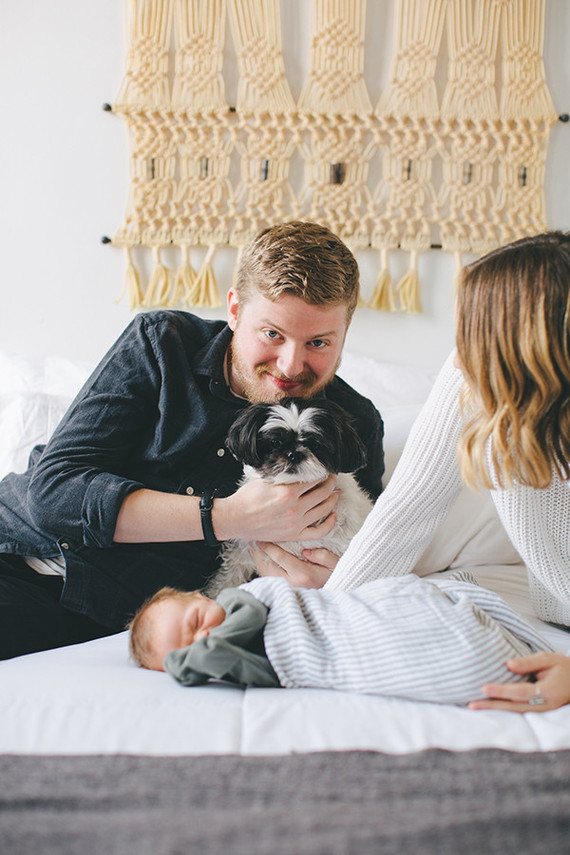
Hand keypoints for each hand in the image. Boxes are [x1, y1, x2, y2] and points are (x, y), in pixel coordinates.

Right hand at [215, 475, 338, 542]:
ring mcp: (296, 523)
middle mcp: (295, 508)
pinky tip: (333, 515)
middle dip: (330, 483)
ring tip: (335, 492)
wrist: (235, 519)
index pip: (314, 479)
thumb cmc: (247, 498)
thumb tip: (299, 467)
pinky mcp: (294, 535)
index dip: (322, 472)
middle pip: (323, 493)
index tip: (324, 469)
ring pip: (324, 510)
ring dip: (333, 499)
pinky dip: (330, 523)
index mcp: (288, 492)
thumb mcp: (265, 479)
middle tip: (332, 478)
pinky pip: (319, 531)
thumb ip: (284, 474)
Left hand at [249, 542, 338, 587]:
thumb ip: (323, 556)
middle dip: (258, 554)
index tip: (261, 538)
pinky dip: (262, 571)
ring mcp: (287, 591)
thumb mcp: (336, 565)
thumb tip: (306, 551)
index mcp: (303, 575)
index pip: (280, 557)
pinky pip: (269, 581)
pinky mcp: (285, 594)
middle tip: (252, 542)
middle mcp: (292, 584)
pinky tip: (260, 562)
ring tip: (253, 550)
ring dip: (258, 562)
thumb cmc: (336, 579)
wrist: (335, 603)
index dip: (268, 546)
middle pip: (267, 567)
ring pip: (266, 575)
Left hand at [468, 651, 569, 712]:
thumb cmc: (563, 668)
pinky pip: (518, 712)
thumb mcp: (548, 659)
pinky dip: (503, 711)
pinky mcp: (538, 712)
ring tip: (475, 707)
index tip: (484, 688)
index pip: (521, 692)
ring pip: (515, 712)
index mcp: (548, 691)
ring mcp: (542, 711)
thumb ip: (528, 662)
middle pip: (515, 707)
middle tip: (472, 705)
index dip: (502, 691)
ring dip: (495, 710)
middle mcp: (545, 705)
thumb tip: (508, 664)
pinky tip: (489, 707)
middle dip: (492, 706)